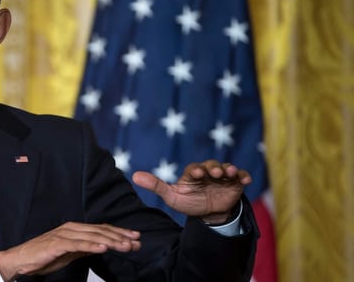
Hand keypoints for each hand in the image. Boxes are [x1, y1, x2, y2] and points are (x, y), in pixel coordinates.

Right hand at [0, 222, 139, 280]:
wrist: (21, 260)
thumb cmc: (44, 256)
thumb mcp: (70, 252)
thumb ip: (85, 247)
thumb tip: (102, 246)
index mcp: (76, 229)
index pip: (102, 230)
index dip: (120, 233)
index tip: (136, 237)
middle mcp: (72, 229)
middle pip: (101, 231)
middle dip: (120, 237)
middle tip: (137, 242)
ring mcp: (64, 235)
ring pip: (92, 237)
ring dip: (111, 241)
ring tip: (125, 246)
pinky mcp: (57, 244)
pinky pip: (78, 245)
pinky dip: (92, 246)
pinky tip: (104, 249)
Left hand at [132, 160, 251, 223]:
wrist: (208, 214)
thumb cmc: (188, 202)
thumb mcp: (172, 196)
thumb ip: (156, 185)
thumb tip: (134, 176)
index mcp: (192, 173)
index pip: (194, 168)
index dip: (195, 170)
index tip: (196, 173)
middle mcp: (208, 171)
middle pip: (211, 165)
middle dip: (214, 167)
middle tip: (215, 172)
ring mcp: (222, 176)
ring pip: (227, 168)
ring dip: (229, 169)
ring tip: (230, 172)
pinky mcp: (235, 183)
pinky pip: (241, 176)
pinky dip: (244, 176)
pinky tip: (246, 180)